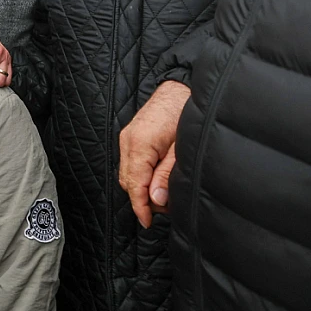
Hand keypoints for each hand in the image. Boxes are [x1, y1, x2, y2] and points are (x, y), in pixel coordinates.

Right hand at [119, 80, 189, 227]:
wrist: (180, 88)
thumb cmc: (184, 113)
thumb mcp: (182, 149)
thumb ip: (167, 175)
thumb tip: (157, 199)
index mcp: (139, 144)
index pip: (134, 184)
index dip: (140, 206)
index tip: (147, 222)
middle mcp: (127, 141)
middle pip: (127, 181)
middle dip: (142, 198)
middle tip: (165, 207)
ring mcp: (126, 137)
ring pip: (127, 173)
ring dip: (141, 186)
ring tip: (164, 192)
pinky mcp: (131, 135)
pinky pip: (130, 162)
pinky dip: (140, 174)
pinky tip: (157, 176)